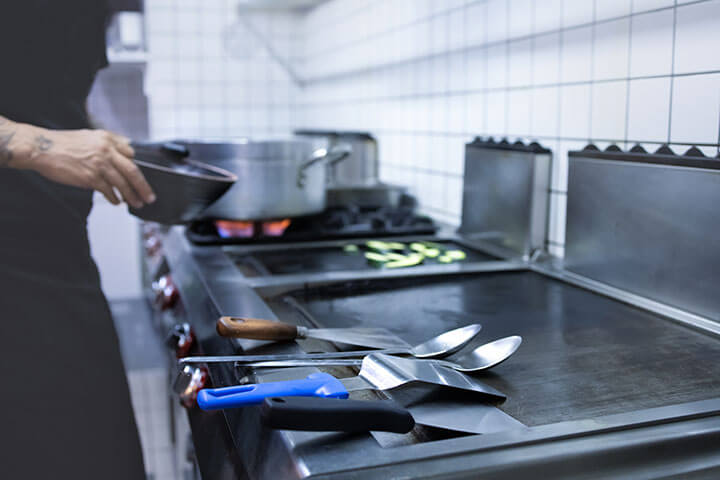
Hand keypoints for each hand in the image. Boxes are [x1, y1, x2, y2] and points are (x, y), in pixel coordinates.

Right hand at [30, 129, 155, 207]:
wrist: (41, 148)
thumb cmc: (63, 144)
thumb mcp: (89, 136)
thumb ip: (108, 143)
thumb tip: (127, 152)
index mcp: (107, 138)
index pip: (131, 154)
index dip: (138, 168)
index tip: (143, 178)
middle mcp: (106, 150)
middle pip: (133, 171)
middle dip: (143, 186)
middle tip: (150, 197)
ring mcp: (99, 164)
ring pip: (122, 183)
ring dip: (131, 196)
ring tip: (136, 203)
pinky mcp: (90, 177)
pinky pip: (108, 190)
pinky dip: (114, 198)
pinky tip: (117, 202)